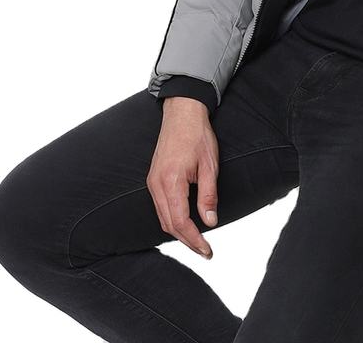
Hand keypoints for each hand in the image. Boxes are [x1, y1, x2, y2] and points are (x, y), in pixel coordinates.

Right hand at [146, 97, 219, 258]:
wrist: (182, 112)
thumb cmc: (198, 135)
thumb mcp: (210, 165)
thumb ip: (208, 195)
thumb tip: (211, 221)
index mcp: (171, 181)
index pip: (180, 221)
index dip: (194, 240)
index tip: (207, 251)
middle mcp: (157, 184)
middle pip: (168, 224)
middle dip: (187, 241)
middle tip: (205, 251)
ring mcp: (152, 181)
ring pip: (162, 217)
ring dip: (179, 232)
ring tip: (198, 241)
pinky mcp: (153, 178)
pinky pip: (159, 207)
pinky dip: (172, 219)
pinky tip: (185, 223)